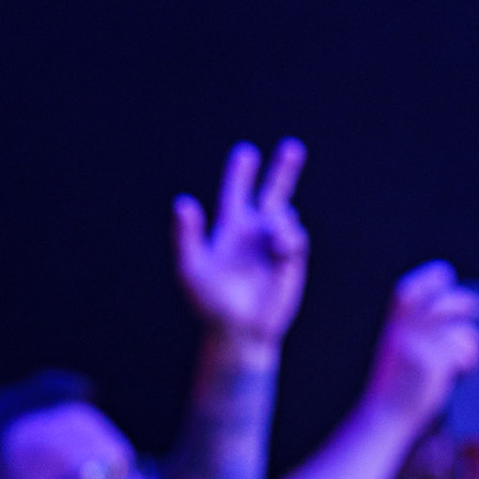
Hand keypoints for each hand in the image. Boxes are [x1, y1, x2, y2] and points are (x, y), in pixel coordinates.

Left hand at [173, 139, 309, 349]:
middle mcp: (255, 233)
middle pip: (272, 193)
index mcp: (230, 229)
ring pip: (285, 213)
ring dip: (280, 220)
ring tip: (275, 243)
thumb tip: (182, 202)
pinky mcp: (292, 260)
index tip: (246, 153)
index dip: (240, 173)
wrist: (238, 331)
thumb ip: (186, 235)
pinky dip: (289, 237)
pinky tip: (281, 250)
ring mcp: (274, 245)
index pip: (235, 192)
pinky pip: (296, 236)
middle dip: (283, 170)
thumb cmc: (209, 302)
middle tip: (292, 147)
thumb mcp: (190, 268)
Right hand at [363, 260, 478, 429]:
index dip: (430, 277)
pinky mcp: (433, 364)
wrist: (384, 417)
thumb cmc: (396, 386)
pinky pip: (461, 349)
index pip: (410, 288)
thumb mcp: (398, 352)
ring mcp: (418, 347)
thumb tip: (454, 314)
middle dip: (465, 302)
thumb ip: (417, 332)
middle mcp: (403, 332)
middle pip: (442, 301)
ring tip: (471, 353)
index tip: (445, 276)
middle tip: (475, 309)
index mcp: (393, 326)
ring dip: (471, 338)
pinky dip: (469, 357)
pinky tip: (466, 369)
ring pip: (458, 326)